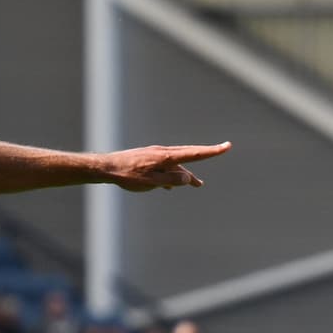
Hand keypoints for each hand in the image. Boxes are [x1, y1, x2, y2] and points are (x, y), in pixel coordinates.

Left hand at [105, 142, 230, 191]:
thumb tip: (187, 178)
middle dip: (203, 158)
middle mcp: (163, 153)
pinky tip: (170, 186)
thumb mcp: (151, 182)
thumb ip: (171, 180)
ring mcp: (155, 155)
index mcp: (166, 158)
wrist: (106, 167)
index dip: (212, 152)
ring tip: (196, 184)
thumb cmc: (127, 176)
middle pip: (188, 156)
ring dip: (185, 173)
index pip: (194, 154)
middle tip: (222, 151)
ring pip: (176, 163)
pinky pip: (165, 166)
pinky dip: (171, 174)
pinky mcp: (147, 159)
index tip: (227, 146)